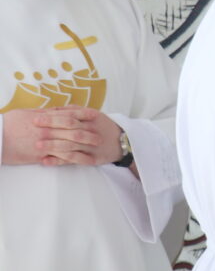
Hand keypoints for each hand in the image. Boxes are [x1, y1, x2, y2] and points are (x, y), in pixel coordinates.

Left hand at [2, 107, 121, 166]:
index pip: (70, 116)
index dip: (53, 117)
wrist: (123, 142)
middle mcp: (92, 131)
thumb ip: (74, 110)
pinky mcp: (93, 159)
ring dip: (54, 146)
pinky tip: (47, 161)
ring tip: (38, 146)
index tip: (37, 119)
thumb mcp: (93, 114)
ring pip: (72, 146)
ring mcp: (93, 146)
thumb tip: (52, 108)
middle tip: (35, 131)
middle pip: (71, 130)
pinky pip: (75, 160)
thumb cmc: (102, 126)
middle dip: (52, 130)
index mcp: (91, 117)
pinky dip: (60, 161)